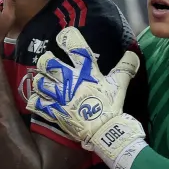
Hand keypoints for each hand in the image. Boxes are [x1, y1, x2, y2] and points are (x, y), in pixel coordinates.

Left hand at [25, 27, 147, 168]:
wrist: (104, 132)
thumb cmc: (111, 107)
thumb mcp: (119, 84)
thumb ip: (125, 67)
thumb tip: (133, 53)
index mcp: (86, 71)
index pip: (75, 46)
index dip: (66, 37)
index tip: (63, 36)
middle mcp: (69, 80)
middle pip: (48, 63)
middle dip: (45, 61)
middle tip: (48, 64)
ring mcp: (59, 96)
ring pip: (39, 81)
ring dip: (40, 81)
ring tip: (44, 83)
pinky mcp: (53, 111)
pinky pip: (36, 102)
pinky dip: (35, 100)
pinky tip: (38, 99)